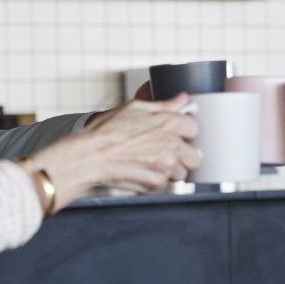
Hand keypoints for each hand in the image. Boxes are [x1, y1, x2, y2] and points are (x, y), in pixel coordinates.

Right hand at [27, 94, 199, 202]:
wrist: (90, 156)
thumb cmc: (107, 132)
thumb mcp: (135, 108)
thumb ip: (164, 105)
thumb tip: (183, 99)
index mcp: (169, 123)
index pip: (194, 128)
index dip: (184, 131)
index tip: (176, 134)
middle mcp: (171, 145)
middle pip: (195, 155)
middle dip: (183, 155)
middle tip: (166, 152)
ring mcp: (166, 166)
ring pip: (182, 172)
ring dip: (171, 169)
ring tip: (151, 163)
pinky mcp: (157, 184)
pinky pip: (166, 184)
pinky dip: (157, 180)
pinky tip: (142, 171)